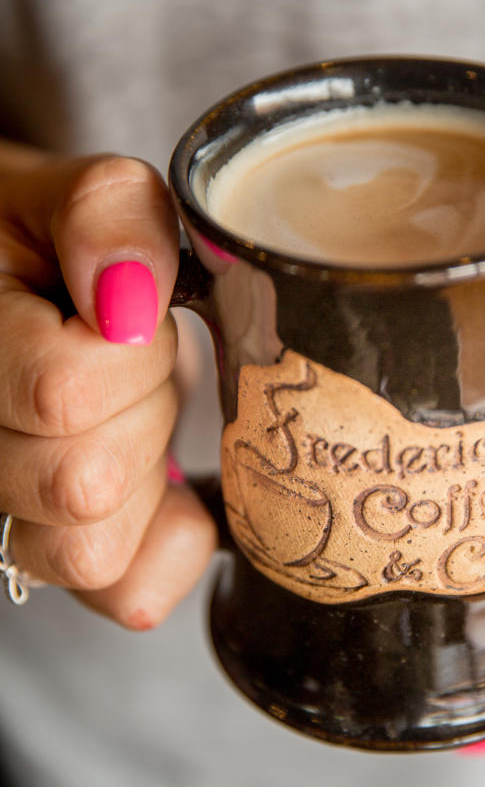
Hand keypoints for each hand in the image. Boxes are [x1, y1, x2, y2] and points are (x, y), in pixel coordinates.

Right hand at [0, 141, 215, 626]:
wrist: (21, 281)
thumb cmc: (45, 239)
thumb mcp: (78, 193)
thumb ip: (107, 218)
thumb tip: (129, 306)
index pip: (63, 395)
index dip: (133, 352)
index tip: (131, 312)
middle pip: (79, 484)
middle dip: (141, 409)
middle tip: (131, 361)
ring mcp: (1, 509)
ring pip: (89, 550)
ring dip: (141, 472)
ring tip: (126, 410)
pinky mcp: (53, 554)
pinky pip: (124, 593)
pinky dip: (167, 542)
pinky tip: (162, 484)